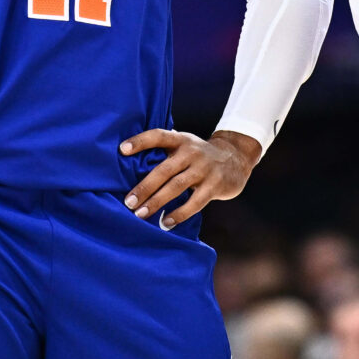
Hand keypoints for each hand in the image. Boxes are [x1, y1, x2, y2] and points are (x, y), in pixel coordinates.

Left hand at [121, 128, 261, 225]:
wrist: (236, 158)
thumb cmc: (199, 156)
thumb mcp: (185, 146)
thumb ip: (165, 153)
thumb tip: (129, 168)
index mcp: (181, 140)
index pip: (159, 136)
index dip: (140, 141)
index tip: (122, 150)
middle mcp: (192, 152)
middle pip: (164, 170)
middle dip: (144, 187)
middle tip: (128, 202)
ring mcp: (204, 169)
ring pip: (176, 186)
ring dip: (157, 202)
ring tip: (140, 214)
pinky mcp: (215, 186)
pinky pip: (194, 202)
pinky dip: (179, 214)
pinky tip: (165, 222)